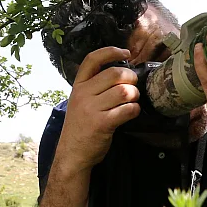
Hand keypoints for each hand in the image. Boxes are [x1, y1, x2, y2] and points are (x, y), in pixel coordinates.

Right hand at [56, 46, 140, 172]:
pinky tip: (131, 113)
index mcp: (78, 86)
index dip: (111, 51)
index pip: (93, 59)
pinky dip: (134, 110)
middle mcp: (83, 94)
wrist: (72, 154)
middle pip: (115, 74)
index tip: (126, 53)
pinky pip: (127, 110)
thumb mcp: (80, 101)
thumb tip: (122, 72)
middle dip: (131, 78)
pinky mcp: (102, 124)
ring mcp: (91, 109)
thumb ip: (95, 87)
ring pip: (124, 91)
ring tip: (132, 101)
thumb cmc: (81, 126)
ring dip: (134, 95)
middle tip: (133, 86)